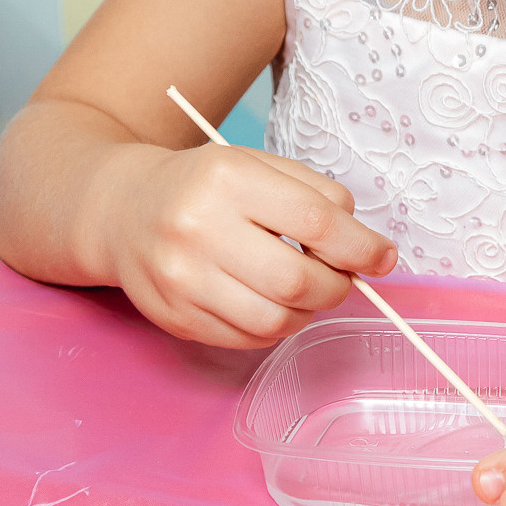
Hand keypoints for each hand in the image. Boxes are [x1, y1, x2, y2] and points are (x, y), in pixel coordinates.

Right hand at [90, 141, 394, 349]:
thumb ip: (315, 196)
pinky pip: (247, 339)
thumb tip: (366, 247)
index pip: (316, 222)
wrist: (122, 209)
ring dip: (307, 312)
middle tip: (342, 277)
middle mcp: (198, 229)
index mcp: (228, 180)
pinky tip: (270, 303)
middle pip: (296, 280)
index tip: (383, 257)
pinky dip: (274, 327)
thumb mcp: (257, 165)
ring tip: (305, 291)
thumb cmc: (204, 186)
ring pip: (274, 320)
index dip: (361, 247)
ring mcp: (181, 279)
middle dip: (336, 286)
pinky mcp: (175, 317)